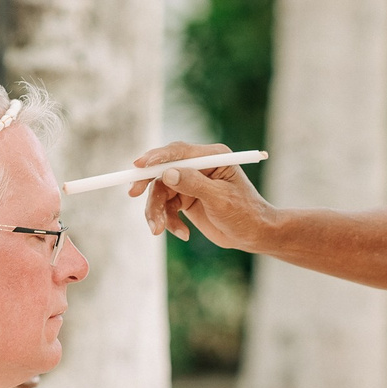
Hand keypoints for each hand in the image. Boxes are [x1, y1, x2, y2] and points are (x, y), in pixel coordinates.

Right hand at [133, 142, 275, 249]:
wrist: (253, 235)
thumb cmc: (245, 214)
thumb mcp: (220, 199)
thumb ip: (194, 184)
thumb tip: (167, 173)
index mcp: (212, 157)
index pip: (179, 152)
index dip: (157, 157)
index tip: (139, 165)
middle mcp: (198, 166)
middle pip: (163, 170)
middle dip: (149, 185)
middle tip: (132, 194)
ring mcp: (190, 182)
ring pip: (160, 192)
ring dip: (157, 211)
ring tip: (159, 230)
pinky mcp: (185, 199)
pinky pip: (166, 207)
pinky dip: (169, 221)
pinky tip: (183, 234)